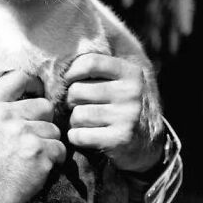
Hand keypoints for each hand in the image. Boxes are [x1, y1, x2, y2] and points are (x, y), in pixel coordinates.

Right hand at [0, 70, 65, 202]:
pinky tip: (36, 169)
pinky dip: (53, 160)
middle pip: (45, 105)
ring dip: (49, 144)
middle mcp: (7, 116)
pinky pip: (60, 149)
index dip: (33, 85)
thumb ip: (2, 110)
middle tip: (32, 139)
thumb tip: (31, 97)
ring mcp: (24, 134)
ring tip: (30, 159)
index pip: (18, 77)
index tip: (35, 95)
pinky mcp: (39, 153)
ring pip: (54, 129)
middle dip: (44, 122)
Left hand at [65, 53, 163, 172]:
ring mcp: (128, 116)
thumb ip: (95, 68)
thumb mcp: (115, 81)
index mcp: (130, 72)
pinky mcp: (120, 138)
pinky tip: (87, 135)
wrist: (142, 143)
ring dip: (74, 121)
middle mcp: (131, 92)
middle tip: (80, 106)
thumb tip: (59, 59)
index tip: (69, 81)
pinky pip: (79, 135)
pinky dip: (76, 137)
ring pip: (77, 114)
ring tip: (86, 122)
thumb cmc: (116, 106)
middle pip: (77, 90)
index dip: (71, 72)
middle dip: (71, 100)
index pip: (90, 62)